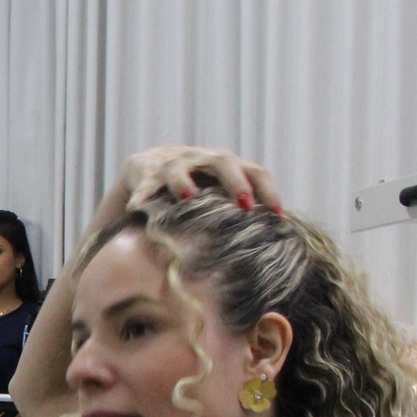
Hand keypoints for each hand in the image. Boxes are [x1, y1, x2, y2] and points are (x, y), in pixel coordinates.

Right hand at [110, 144, 283, 213]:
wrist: (150, 168)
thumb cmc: (191, 193)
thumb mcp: (215, 199)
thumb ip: (233, 216)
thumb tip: (261, 257)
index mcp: (227, 166)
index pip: (256, 172)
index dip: (269, 191)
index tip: (278, 216)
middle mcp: (204, 160)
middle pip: (224, 162)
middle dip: (235, 183)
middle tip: (243, 205)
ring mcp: (176, 162)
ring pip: (181, 167)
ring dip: (185, 182)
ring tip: (187, 198)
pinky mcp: (149, 171)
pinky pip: (147, 182)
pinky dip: (144, 193)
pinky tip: (139, 205)